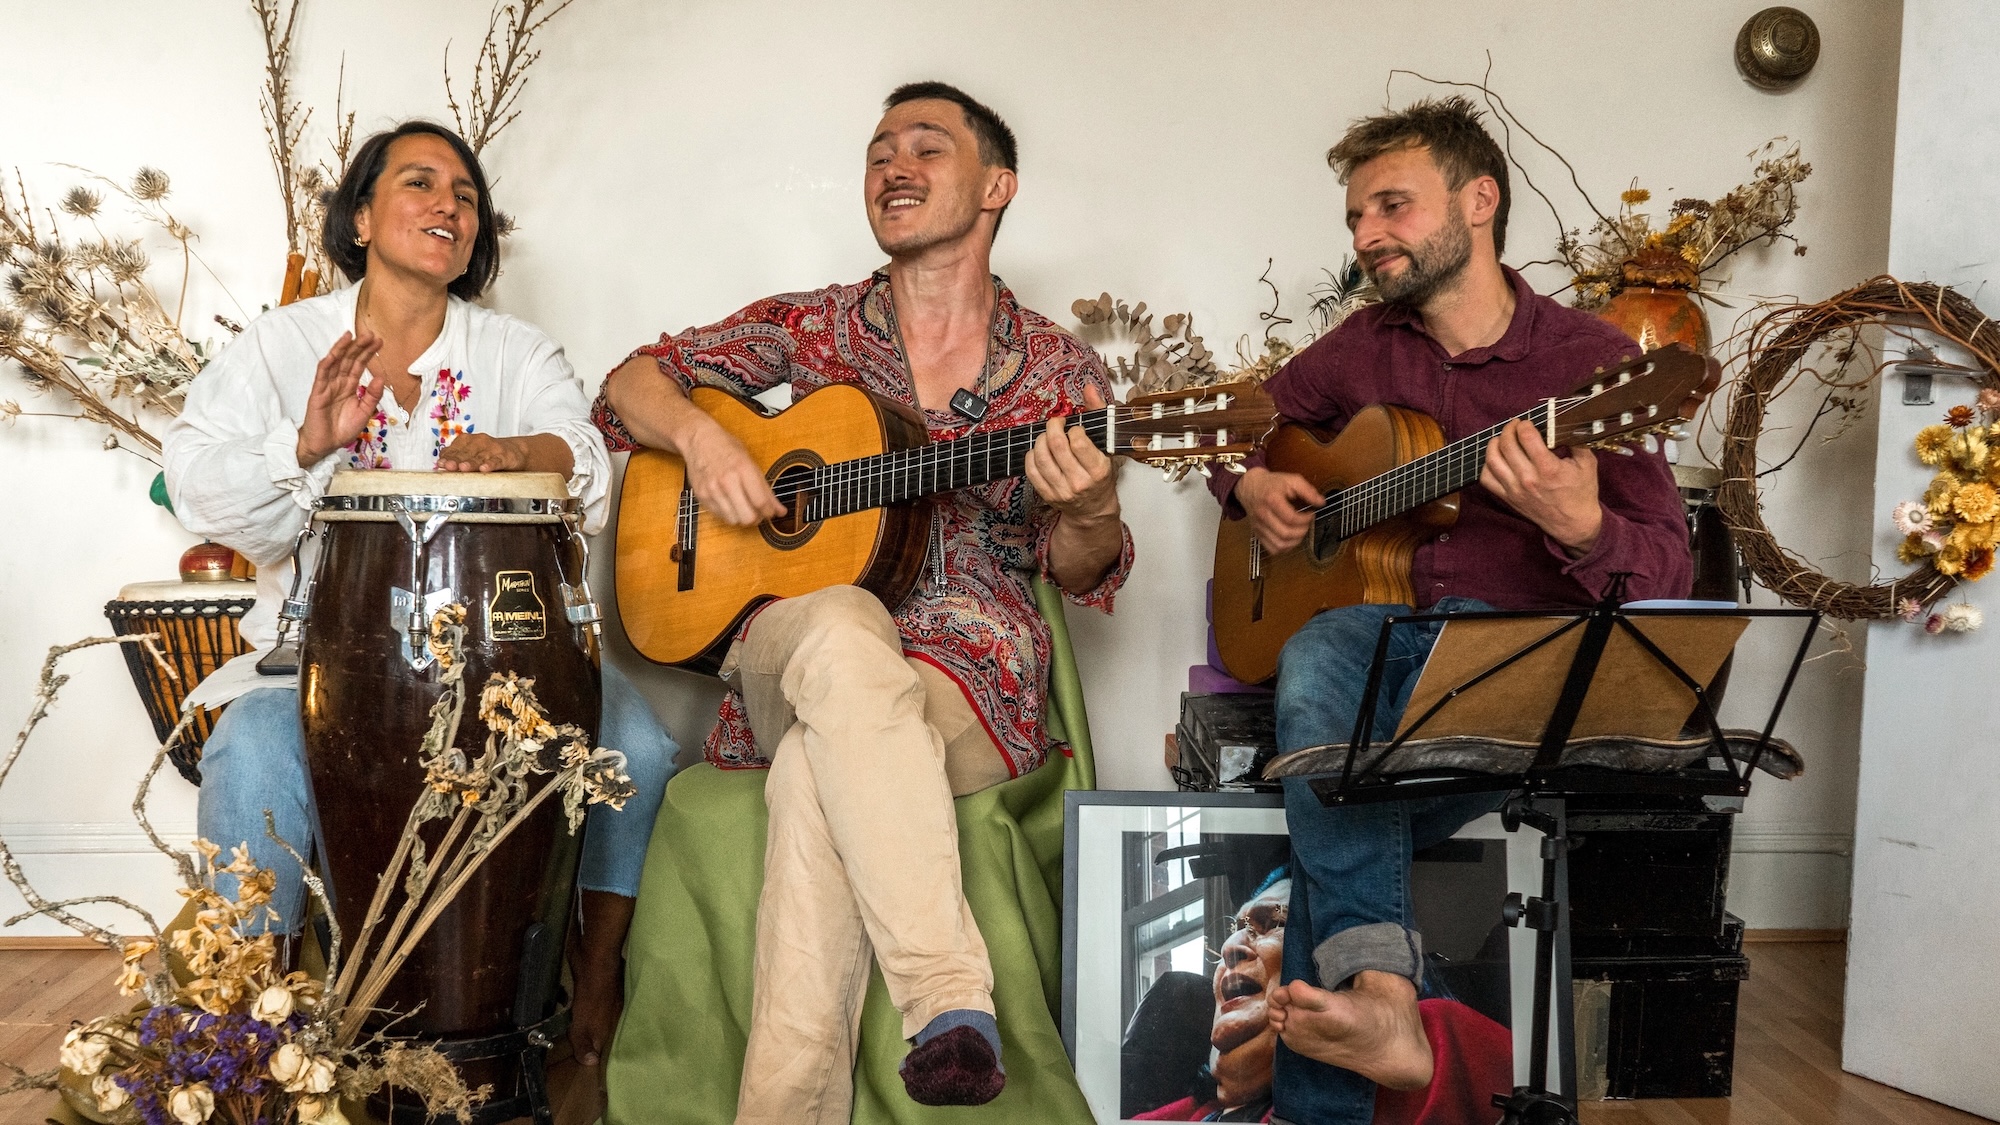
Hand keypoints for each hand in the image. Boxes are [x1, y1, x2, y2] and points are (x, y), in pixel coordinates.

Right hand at [295, 331, 384, 464]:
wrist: (325, 444)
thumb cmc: (342, 429)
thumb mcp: (364, 412)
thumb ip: (372, 396)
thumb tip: (380, 377)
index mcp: (350, 386)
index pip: (359, 365)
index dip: (368, 353)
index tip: (379, 341)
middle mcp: (338, 382)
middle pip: (349, 360)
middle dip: (359, 346)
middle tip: (370, 334)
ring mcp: (327, 385)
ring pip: (335, 362)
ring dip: (343, 349)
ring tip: (352, 335)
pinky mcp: (318, 392)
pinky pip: (322, 374)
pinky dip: (328, 362)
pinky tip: (335, 352)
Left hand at [437, 432, 528, 472]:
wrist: (515, 451)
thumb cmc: (488, 454)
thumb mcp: (471, 454)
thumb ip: (456, 457)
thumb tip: (440, 463)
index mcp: (468, 441)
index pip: (455, 449)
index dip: (448, 457)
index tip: (441, 464)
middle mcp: (479, 442)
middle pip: (465, 453)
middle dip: (456, 460)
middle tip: (448, 466)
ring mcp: (492, 449)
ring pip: (480, 457)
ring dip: (471, 463)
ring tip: (463, 468)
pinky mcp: (505, 457)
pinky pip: (497, 461)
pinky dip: (490, 465)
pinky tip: (484, 469)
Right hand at [684, 417, 783, 526]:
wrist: (699, 439)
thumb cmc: (727, 448)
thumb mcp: (751, 462)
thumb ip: (766, 489)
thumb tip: (780, 511)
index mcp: (743, 469)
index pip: (760, 502)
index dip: (769, 512)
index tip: (771, 512)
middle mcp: (727, 481)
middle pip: (747, 517)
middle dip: (756, 518)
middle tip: (758, 512)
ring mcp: (712, 489)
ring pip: (734, 520)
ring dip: (742, 517)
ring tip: (744, 507)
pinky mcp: (701, 496)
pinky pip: (720, 516)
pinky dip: (729, 513)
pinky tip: (731, 503)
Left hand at [1024, 384, 1119, 525]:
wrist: (1093, 510)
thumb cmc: (1101, 478)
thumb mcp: (1107, 446)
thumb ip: (1099, 414)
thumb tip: (1089, 388)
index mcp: (1098, 470)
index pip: (1078, 441)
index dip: (1073, 429)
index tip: (1074, 429)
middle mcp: (1080, 482)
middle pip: (1056, 446)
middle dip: (1052, 427)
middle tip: (1055, 424)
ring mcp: (1061, 490)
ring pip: (1040, 457)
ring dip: (1040, 440)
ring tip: (1047, 436)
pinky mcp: (1047, 495)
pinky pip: (1030, 471)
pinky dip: (1031, 455)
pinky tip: (1038, 451)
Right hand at [1234, 467, 1323, 552]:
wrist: (1250, 486)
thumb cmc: (1271, 483)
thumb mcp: (1291, 480)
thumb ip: (1308, 491)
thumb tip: (1321, 502)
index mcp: (1271, 500)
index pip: (1291, 518)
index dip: (1306, 519)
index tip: (1311, 514)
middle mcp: (1263, 515)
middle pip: (1285, 534)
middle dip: (1302, 531)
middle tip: (1306, 523)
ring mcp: (1259, 526)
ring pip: (1279, 545)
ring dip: (1295, 542)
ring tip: (1300, 531)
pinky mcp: (1258, 533)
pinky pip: (1272, 549)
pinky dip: (1284, 548)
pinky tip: (1290, 538)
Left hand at [1481, 418, 1602, 554]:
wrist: (1574, 524)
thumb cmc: (1581, 493)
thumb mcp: (1587, 464)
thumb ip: (1576, 441)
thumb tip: (1563, 423)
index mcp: (1549, 469)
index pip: (1527, 437)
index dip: (1524, 425)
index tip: (1527, 422)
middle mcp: (1528, 479)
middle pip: (1506, 445)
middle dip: (1509, 429)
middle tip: (1514, 425)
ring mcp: (1515, 490)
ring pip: (1492, 460)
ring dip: (1494, 444)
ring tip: (1503, 439)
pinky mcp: (1508, 498)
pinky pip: (1486, 479)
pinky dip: (1487, 465)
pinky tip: (1497, 459)